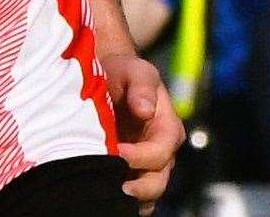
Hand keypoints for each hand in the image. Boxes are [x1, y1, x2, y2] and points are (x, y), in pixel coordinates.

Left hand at [104, 51, 182, 212]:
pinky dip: (120, 199)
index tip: (117, 150)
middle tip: (112, 184)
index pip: (160, 153)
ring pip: (146, 195)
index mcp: (167, 129)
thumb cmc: (123, 72)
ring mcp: (146, 167)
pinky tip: (102, 191)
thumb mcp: (135, 70)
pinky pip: (132, 198)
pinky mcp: (130, 174)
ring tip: (106, 191)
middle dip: (138, 188)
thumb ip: (142, 85)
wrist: (108, 77)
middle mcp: (161, 152)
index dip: (140, 156)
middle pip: (157, 182)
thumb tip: (145, 110)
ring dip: (129, 197)